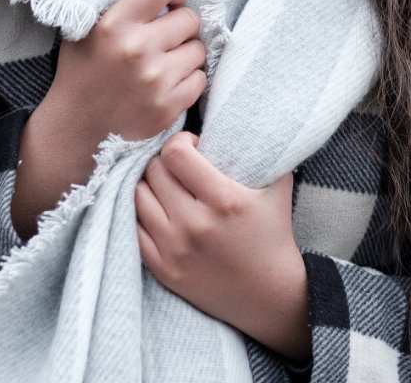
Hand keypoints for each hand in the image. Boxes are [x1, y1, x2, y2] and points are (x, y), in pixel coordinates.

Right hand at [13, 0, 207, 237]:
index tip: (169, 2)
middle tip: (165, 39)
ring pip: (198, 50)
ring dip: (186, 54)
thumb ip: (119, 6)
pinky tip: (167, 85)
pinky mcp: (167, 108)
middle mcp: (136, 49)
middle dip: (180, 27)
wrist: (74, 133)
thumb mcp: (85, 31)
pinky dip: (188, 81)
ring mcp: (155, 80)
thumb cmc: (81, 75)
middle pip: (189, 18)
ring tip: (164, 64)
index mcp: (114, 24)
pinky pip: (200, 80)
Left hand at [135, 132, 310, 361]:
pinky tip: (159, 209)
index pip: (176, 154)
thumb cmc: (273, 233)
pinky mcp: (162, 268)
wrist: (268, 294)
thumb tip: (245, 115)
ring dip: (151, 185)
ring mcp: (175, 249)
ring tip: (168, 187)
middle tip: (180, 166)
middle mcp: (195, 224)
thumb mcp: (278, 186)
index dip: (181, 142)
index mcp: (224, 200)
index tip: (193, 148)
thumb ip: (263, 151)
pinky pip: (133, 227)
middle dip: (166, 161)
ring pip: (137, 195)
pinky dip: (142, 212)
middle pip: (154, 171)